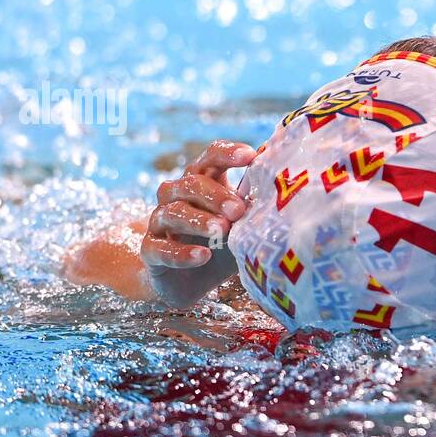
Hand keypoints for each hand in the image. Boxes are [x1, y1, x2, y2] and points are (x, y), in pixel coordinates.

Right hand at [141, 140, 255, 306]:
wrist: (190, 282)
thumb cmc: (222, 245)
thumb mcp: (242, 226)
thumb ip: (254, 209)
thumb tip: (285, 192)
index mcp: (201, 182)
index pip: (210, 158)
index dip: (227, 154)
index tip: (250, 156)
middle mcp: (176, 196)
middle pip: (190, 183)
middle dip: (215, 195)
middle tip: (238, 210)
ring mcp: (159, 222)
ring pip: (173, 212)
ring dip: (199, 221)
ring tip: (221, 231)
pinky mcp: (150, 250)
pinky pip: (161, 248)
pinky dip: (182, 252)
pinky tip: (203, 256)